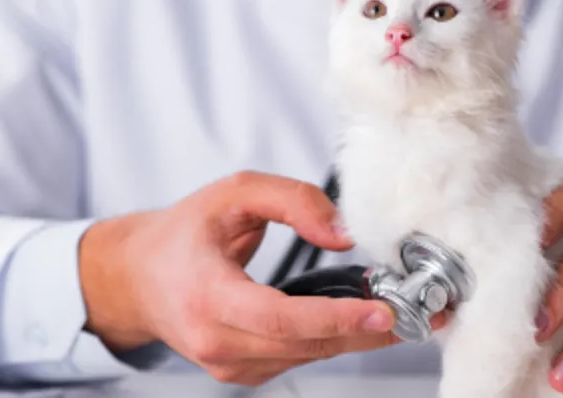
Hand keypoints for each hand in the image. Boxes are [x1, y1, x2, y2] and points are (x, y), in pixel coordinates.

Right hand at [79, 171, 398, 385]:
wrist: (141, 277)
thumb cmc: (184, 233)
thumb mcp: (234, 193)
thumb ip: (292, 200)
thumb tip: (342, 233)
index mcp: (206, 294)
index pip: (276, 318)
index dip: (333, 320)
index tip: (383, 312)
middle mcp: (214, 340)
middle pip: (304, 344)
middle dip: (367, 329)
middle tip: (421, 311)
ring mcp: (226, 363)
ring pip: (307, 356)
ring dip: (356, 335)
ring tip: (398, 309)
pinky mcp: (238, 370)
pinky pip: (296, 358)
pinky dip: (331, 339)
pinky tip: (354, 318)